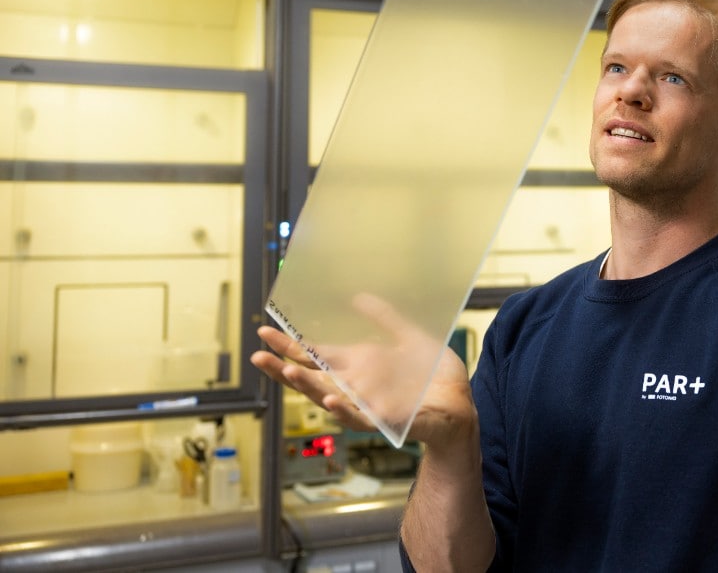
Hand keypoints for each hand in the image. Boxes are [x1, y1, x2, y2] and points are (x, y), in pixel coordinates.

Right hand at [250, 293, 475, 448]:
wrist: (461, 403)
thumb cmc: (434, 377)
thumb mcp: (410, 338)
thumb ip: (386, 319)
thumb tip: (358, 297)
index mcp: (358, 366)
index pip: (317, 355)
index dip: (291, 346)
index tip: (265, 332)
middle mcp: (356, 386)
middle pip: (312, 378)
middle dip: (283, 368)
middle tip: (257, 356)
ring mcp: (368, 405)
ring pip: (329, 398)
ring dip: (307, 387)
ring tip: (287, 372)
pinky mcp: (386, 420)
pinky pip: (360, 418)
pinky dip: (344, 411)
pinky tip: (330, 400)